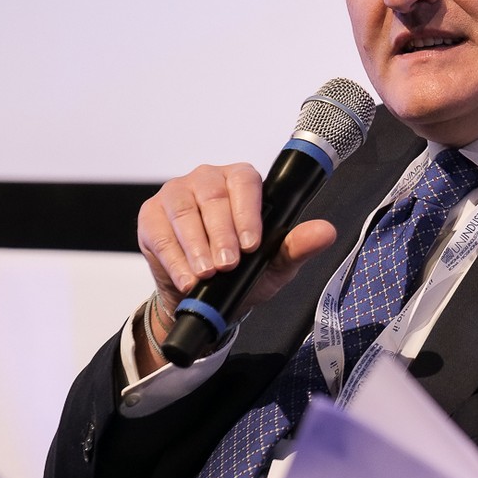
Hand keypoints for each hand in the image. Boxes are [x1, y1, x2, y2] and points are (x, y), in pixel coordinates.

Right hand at [138, 163, 337, 329]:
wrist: (204, 298)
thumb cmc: (242, 272)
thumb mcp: (275, 263)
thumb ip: (298, 246)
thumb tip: (326, 232)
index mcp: (241, 182)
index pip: (245, 183)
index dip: (247, 213)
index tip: (251, 244)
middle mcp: (207, 180)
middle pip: (212, 197)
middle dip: (221, 234)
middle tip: (228, 264)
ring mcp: (176, 194)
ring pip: (183, 213)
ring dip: (195, 246)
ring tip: (206, 274)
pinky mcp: (151, 215)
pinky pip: (160, 233)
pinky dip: (173, 258)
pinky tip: (186, 278)